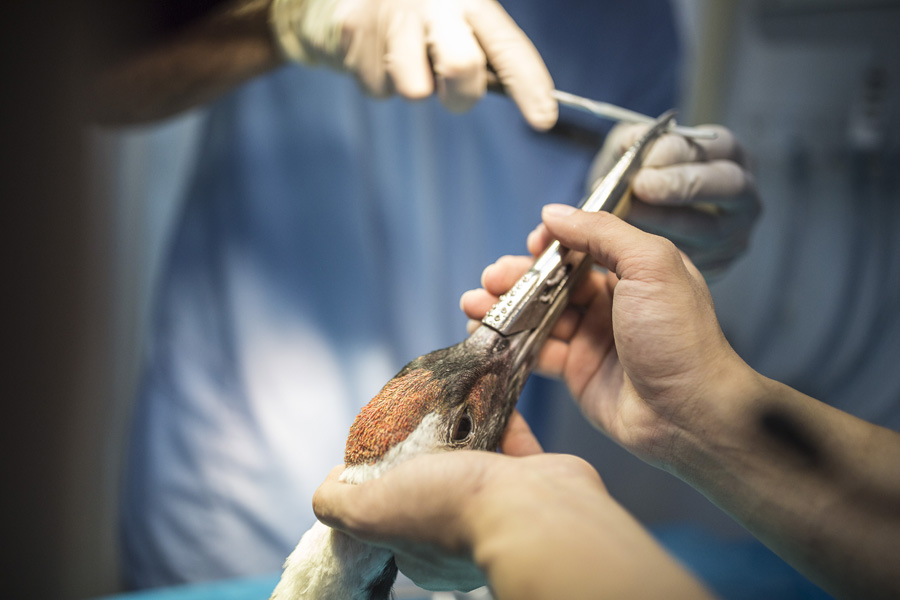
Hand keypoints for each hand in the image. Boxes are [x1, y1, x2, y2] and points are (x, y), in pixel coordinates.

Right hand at [270, 0, 556, 128]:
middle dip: (462, 94)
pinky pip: (377, 88)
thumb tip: (519, 98)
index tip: (543, 119)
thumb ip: (486, 51)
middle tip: (453, 90)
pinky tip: (377, 52)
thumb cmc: (421, 10)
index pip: (507, 46)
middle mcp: (431, 2)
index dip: (529, 84)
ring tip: (404, 58)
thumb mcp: (459, 16)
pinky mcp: (353, 32)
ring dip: (414, 86)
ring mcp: (389, 17)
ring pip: (414, 90)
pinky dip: (381, 81)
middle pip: (462, 68)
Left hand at [314, 412, 709, 597]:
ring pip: (476, 461)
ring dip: (465, 429)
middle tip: (416, 416)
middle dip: (426, 448)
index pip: (390, 511)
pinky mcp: (534, 482)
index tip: (379, 450)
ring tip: (450, 398)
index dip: (380, 482)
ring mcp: (502, 507)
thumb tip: (328, 487)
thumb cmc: (454, 509)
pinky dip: (503, 418)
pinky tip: (491, 393)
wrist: (536, 509)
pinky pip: (515, 444)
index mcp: (421, 546)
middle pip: (433, 481)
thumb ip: (338, 503)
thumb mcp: (373, 509)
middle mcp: (461, 530)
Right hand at [462, 206, 753, 468]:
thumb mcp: (651, 266)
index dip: (552, 243)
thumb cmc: (680, 337)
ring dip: (503, 306)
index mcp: (634, 270)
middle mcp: (612, 301)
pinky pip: (534, 350)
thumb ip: (601, 232)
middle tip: (490, 278)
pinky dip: (507, 341)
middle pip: (552, 280)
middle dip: (517, 276)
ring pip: (537, 314)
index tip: (532, 245)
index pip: (583, 245)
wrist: (689, 414)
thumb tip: (554, 212)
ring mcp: (592, 337)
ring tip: (474, 304)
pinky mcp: (577, 371)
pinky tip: (483, 334)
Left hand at [586, 123, 759, 276]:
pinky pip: (694, 260)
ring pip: (710, 229)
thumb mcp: (634, 149)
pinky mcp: (718, 264)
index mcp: (730, 155)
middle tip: (641, 187)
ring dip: (662, 221)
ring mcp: (735, 233)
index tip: (646, 159)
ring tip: (624, 213)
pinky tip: (627, 241)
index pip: (720, 145)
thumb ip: (633, 140)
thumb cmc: (639, 177)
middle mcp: (743, 195)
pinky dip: (658, 250)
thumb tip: (635, 142)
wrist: (637, 221)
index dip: (681, 151)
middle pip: (730, 186)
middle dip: (681, 185)